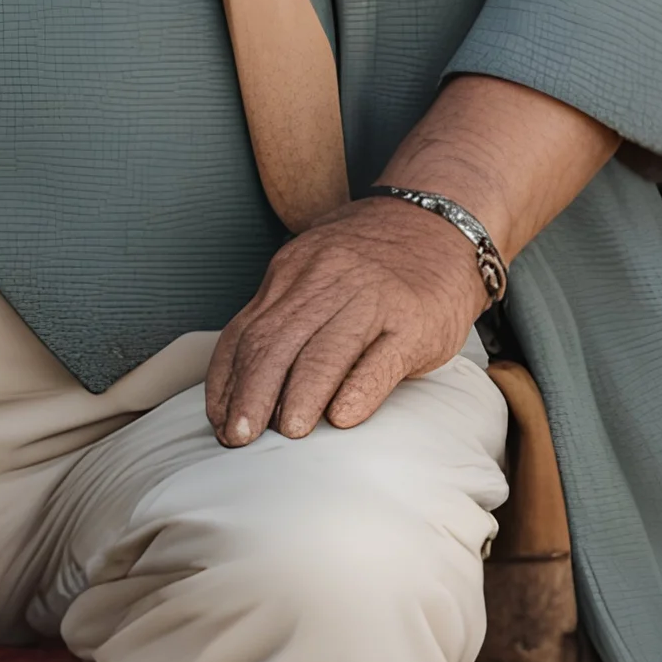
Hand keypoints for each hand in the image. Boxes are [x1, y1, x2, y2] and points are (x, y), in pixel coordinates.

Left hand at [204, 195, 482, 446]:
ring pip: (324, 353)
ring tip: (287, 434)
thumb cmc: (373, 263)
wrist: (443, 223)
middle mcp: (328, 281)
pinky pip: (381, 361)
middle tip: (239, 438)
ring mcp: (373, 299)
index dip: (226, 380)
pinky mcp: (415, 322)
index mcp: (295, 271)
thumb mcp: (316, 269)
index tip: (218, 419)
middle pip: (276, 344)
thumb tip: (238, 378)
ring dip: (300, 398)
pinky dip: (358, 392)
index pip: (246, 331)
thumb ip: (282, 311)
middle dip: (251, 396)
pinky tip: (342, 419)